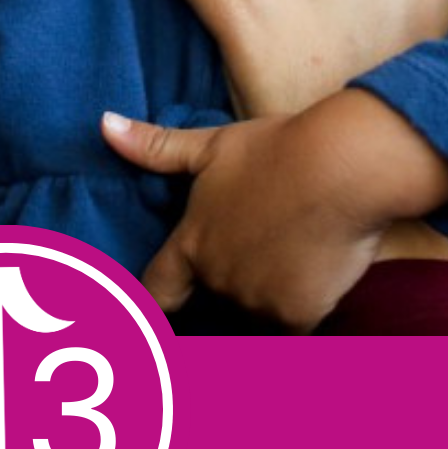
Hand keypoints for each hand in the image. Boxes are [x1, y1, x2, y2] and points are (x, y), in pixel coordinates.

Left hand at [102, 89, 447, 324]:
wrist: (343, 167)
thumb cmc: (277, 148)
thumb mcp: (213, 144)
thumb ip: (157, 147)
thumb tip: (104, 124)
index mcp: (192, 243)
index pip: (157, 290)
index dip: (154, 303)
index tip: (155, 311)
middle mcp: (217, 278)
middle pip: (217, 297)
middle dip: (232, 279)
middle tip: (263, 242)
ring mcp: (256, 301)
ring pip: (257, 310)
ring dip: (268, 293)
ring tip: (294, 249)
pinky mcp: (297, 316)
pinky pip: (294, 324)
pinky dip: (302, 305)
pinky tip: (318, 271)